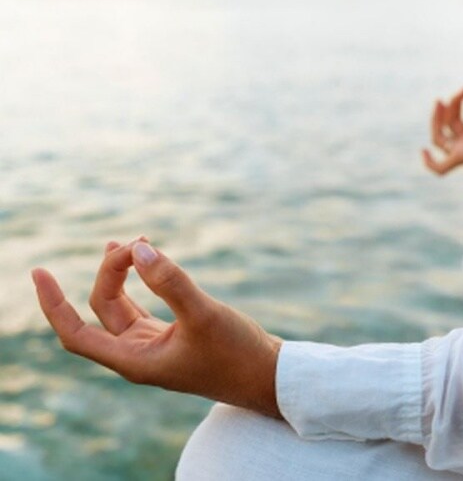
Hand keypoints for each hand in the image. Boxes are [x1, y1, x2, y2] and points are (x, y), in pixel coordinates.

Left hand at [32, 240, 282, 417]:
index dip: (53, 304)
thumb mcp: (204, 315)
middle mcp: (138, 355)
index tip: (40, 271)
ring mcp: (155, 345)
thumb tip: (138, 249)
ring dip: (120, 275)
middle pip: (102, 309)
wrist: (267, 376)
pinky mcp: (173, 336)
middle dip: (110, 272)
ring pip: (121, 307)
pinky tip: (144, 262)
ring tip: (128, 243)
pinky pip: (142, 306)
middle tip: (136, 242)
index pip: (76, 334)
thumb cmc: (237, 354)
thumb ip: (171, 282)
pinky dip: (139, 283)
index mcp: (135, 360)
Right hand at [422, 88, 462, 175]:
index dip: (456, 105)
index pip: (456, 122)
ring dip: (437, 120)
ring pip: (439, 138)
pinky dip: (429, 163)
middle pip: (446, 128)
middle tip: (446, 97)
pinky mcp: (462, 158)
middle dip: (445, 110)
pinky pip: (440, 167)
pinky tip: (423, 151)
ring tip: (440, 102)